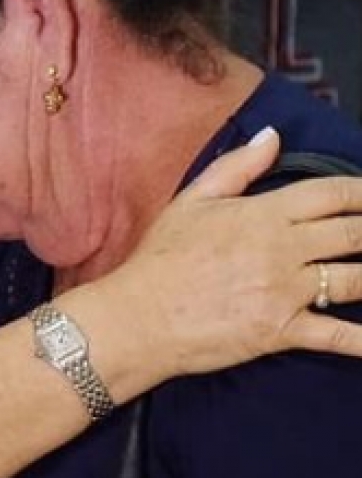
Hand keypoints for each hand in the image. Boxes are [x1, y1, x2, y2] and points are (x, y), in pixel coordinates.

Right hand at [91, 128, 361, 374]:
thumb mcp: (190, 202)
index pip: (331, 194)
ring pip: (355, 280)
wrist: (138, 317)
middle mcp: (282, 250)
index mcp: (263, 214)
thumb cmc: (160, 260)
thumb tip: (272, 137)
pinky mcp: (282, 331)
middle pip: (354, 233)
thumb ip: (235, 167)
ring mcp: (285, 292)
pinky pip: (337, 336)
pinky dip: (361, 339)